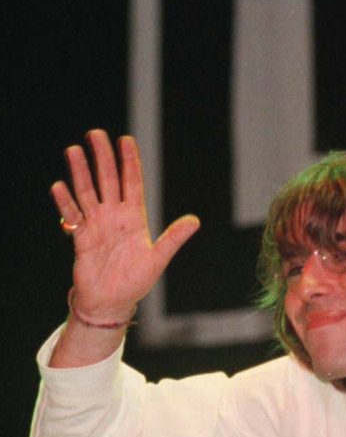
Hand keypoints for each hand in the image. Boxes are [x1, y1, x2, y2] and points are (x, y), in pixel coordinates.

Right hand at [51, 129, 199, 320]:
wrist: (112, 301)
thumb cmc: (136, 282)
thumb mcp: (157, 259)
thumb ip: (173, 239)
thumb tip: (194, 221)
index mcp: (134, 219)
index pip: (132, 184)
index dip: (129, 162)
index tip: (126, 140)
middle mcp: (114, 217)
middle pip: (107, 180)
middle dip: (103, 158)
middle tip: (96, 134)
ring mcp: (96, 224)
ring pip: (87, 192)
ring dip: (81, 172)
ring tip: (74, 151)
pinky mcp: (80, 237)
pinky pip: (72, 215)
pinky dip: (66, 202)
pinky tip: (60, 187)